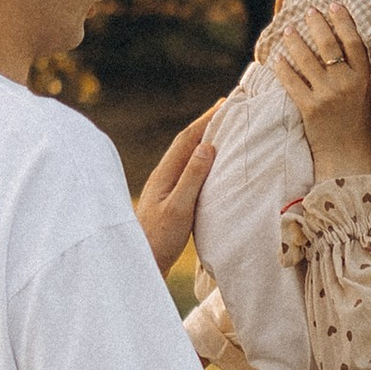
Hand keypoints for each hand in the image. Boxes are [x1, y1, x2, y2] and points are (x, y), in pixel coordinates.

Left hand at [134, 110, 217, 275]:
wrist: (141, 266)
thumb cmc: (159, 240)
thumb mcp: (178, 208)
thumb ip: (192, 178)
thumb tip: (207, 145)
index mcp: (164, 174)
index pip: (187, 139)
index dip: (205, 119)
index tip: (224, 103)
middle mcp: (164, 177)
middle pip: (187, 144)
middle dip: (207, 125)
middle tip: (228, 110)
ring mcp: (166, 189)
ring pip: (189, 158)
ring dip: (206, 142)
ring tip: (225, 132)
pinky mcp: (171, 202)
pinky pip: (191, 173)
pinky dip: (205, 163)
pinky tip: (214, 167)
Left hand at [270, 3, 370, 174]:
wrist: (348, 159)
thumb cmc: (362, 129)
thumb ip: (365, 76)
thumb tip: (355, 49)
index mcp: (366, 80)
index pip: (354, 42)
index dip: (343, 21)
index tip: (333, 5)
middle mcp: (347, 84)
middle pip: (329, 45)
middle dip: (316, 24)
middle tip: (307, 11)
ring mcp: (327, 96)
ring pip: (307, 60)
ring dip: (295, 41)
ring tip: (287, 30)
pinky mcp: (309, 108)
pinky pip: (292, 82)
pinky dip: (283, 68)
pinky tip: (277, 58)